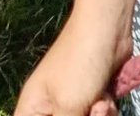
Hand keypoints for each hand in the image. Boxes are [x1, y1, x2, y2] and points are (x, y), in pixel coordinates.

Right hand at [14, 21, 129, 115]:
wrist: (106, 32)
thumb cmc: (78, 65)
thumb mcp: (67, 108)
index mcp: (31, 109)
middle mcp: (49, 109)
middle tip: (91, 112)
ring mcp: (71, 104)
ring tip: (101, 104)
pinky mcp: (91, 100)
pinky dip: (105, 113)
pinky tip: (108, 100)